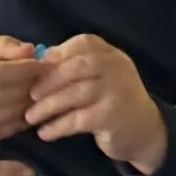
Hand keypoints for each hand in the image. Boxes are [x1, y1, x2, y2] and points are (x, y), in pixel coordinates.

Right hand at [0, 36, 42, 143]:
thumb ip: (0, 45)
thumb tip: (30, 50)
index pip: (0, 74)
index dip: (26, 68)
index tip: (44, 61)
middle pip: (11, 94)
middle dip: (35, 83)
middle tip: (49, 73)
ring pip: (16, 112)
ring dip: (34, 100)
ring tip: (41, 87)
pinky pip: (12, 128)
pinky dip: (25, 115)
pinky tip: (28, 103)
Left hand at [26, 35, 164, 174]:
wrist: (145, 131)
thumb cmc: (113, 100)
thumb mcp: (102, 76)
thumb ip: (78, 65)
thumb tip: (41, 60)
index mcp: (112, 55)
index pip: (85, 43)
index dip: (60, 52)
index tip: (39, 66)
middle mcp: (117, 68)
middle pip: (78, 66)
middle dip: (50, 79)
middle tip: (30, 94)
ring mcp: (117, 92)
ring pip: (76, 93)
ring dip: (49, 105)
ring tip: (30, 117)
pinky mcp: (113, 117)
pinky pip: (79, 120)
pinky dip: (58, 126)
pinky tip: (45, 132)